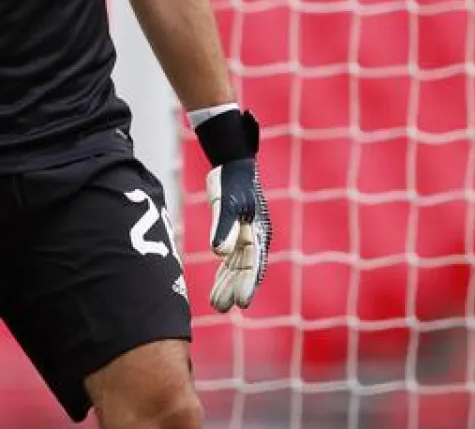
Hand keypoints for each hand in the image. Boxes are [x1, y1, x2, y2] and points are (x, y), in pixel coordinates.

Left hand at [196, 109, 270, 311]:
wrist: (232, 165)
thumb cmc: (232, 183)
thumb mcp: (226, 204)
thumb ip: (223, 227)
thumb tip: (219, 253)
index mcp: (257, 233)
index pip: (253, 264)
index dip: (247, 284)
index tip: (241, 303)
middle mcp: (254, 239)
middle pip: (245, 270)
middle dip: (234, 289)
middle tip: (222, 308)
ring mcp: (245, 237)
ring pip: (237, 267)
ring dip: (228, 284)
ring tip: (217, 304)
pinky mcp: (234, 233)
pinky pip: (231, 259)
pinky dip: (224, 273)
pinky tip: (217, 286)